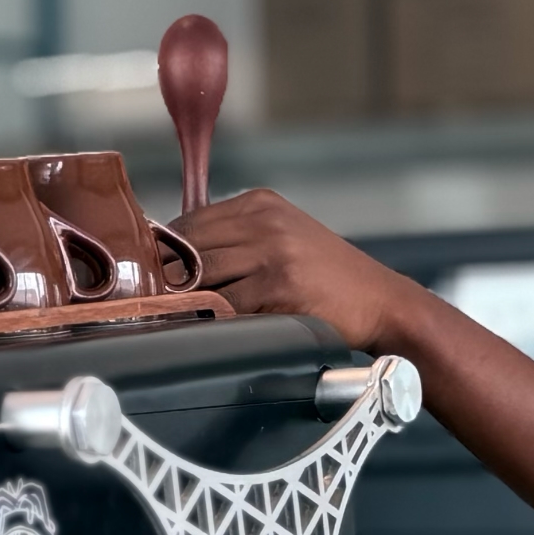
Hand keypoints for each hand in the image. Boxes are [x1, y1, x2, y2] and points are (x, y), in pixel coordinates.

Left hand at [173, 189, 413, 347]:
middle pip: (187, 248)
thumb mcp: (285, 239)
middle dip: (167, 279)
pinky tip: (208, 330)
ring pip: (201, 278)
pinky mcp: (279, 285)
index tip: (151, 278)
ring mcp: (272, 252)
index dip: (164, 253)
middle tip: (153, 304)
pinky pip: (225, 307)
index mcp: (260, 204)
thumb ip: (238, 240)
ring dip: (184, 302)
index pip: (187, 223)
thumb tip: (174, 261)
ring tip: (176, 319)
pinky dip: (211, 321)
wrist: (381, 302)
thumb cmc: (328, 279)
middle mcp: (264, 221)